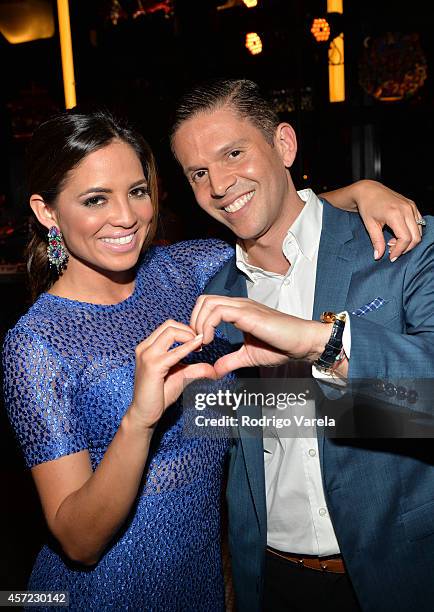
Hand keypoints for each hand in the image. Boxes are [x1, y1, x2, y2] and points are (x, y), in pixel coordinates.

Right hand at [130, 320, 216, 428]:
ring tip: (199, 346)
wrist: (144, 413)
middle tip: (201, 342)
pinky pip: (175, 352)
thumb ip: (195, 369)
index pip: (168, 327)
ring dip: (189, 336)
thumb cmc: (159, 395)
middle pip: (170, 325)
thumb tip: (214, 369)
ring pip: (171, 331)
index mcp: (148, 347)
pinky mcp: (153, 366)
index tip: (198, 341)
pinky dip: (188, 347)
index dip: (186, 330)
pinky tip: (198, 347)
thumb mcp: (180, 376)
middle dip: (189, 330)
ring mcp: (147, 355)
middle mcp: (145, 348)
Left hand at [190, 296, 329, 377]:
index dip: (198, 323)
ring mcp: (243, 307)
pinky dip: (208, 326)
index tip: (200, 344)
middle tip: (198, 343)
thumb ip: (230, 361)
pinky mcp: (248, 314)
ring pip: (208, 303)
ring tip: (204, 343)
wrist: (302, 343)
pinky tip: (211, 341)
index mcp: (238, 311)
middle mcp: (238, 305)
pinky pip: (218, 312)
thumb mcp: (248, 356)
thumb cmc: (281, 346)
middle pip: (204, 300)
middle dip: (194, 321)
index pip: (208, 305)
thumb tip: (214, 371)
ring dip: (199, 323)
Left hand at [351, 180, 421, 260]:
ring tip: (393, 242)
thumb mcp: (370, 225)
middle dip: (405, 248)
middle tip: (391, 251)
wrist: (368, 190)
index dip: (399, 251)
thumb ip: (376, 241)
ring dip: (409, 241)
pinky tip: (398, 234)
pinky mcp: (412, 205)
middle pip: (416, 237)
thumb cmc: (367, 206)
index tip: (390, 257)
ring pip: (419, 231)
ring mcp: (411, 206)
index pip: (405, 239)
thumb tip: (378, 256)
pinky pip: (418, 223)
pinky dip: (412, 232)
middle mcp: (406, 209)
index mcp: (395, 214)